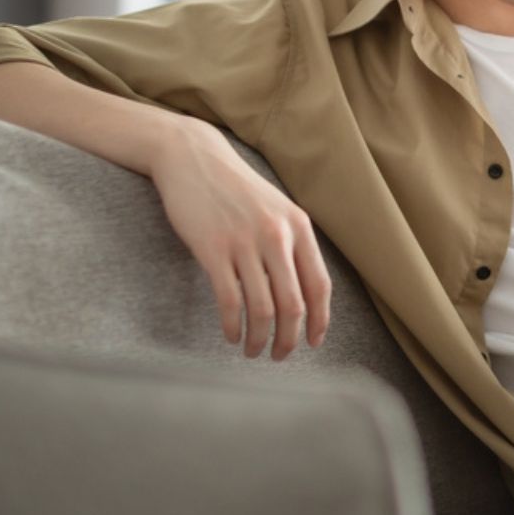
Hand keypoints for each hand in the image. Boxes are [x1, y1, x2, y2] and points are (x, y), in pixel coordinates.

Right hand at [149, 121, 330, 360]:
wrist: (194, 157)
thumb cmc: (236, 189)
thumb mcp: (276, 209)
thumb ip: (292, 244)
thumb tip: (305, 294)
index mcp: (299, 227)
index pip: (319, 285)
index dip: (319, 320)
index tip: (313, 342)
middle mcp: (277, 235)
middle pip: (293, 304)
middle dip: (289, 338)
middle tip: (280, 356)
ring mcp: (245, 242)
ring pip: (262, 307)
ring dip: (259, 338)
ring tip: (253, 350)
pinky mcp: (213, 249)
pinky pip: (229, 300)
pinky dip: (232, 325)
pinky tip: (230, 334)